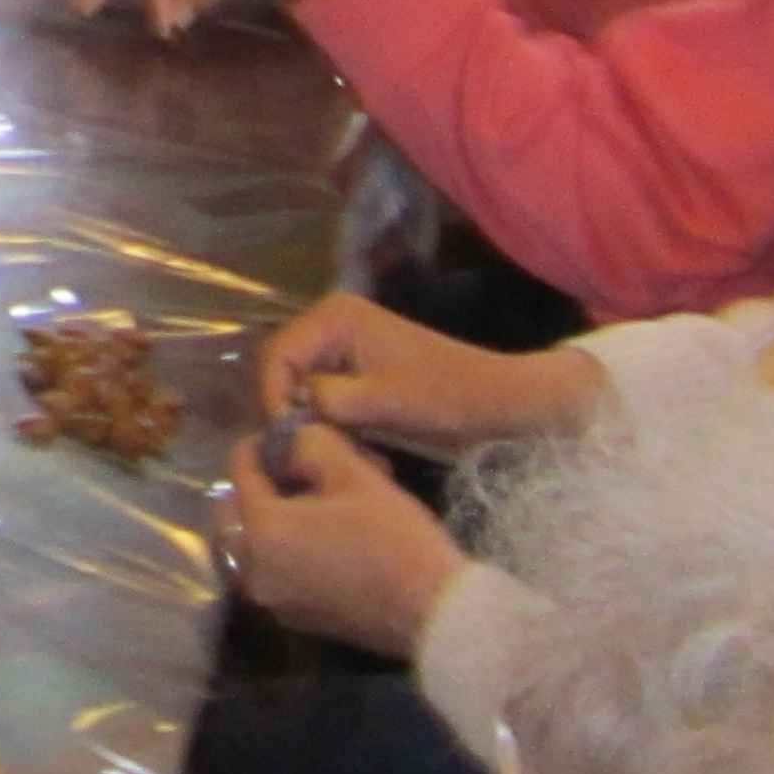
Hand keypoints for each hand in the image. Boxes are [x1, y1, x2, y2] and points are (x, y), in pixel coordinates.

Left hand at [226, 419, 471, 656]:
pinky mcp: (297, 621)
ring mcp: (274, 601)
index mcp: (261, 530)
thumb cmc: (394, 539)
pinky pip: (271, 573)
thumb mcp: (353, 474)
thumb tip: (289, 445)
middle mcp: (255, 570)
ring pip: (249, 545)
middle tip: (296, 472)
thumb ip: (308, 445)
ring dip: (267, 520)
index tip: (287, 438)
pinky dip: (281, 551)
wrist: (436, 616)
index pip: (240, 470)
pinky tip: (319, 540)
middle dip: (257, 485)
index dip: (260, 446)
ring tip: (311, 505)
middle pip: (233, 512)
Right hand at [259, 291, 610, 454]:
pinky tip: (363, 451)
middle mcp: (332, 324)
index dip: (273, 397)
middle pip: (284, 371)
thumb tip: (291, 407)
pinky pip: (325, 400)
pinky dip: (336, 428)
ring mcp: (344, 349)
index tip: (287, 439)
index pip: (277, 355)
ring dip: (317, 425)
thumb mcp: (387, 400)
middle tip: (317, 451)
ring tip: (348, 455)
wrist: (501, 404)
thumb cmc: (447, 396)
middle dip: (295, 413)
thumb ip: (330, 399)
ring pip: (302, 390)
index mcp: (335, 318)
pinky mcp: (357, 374)